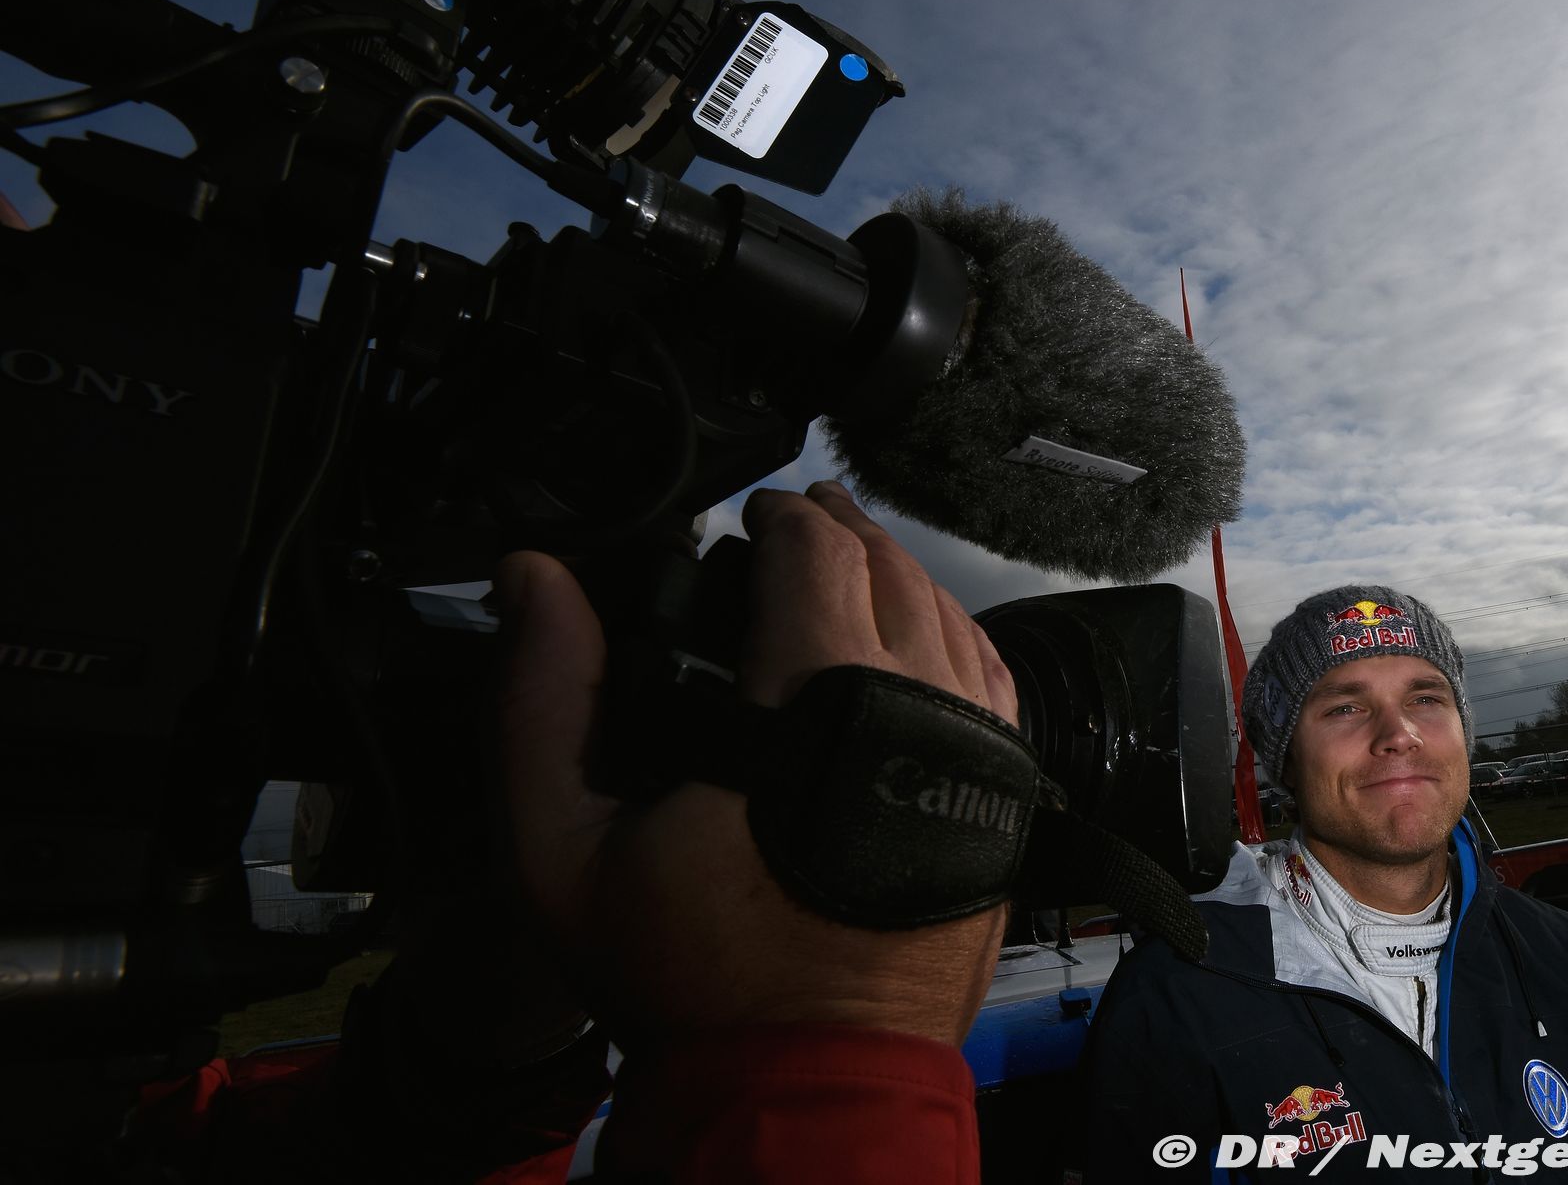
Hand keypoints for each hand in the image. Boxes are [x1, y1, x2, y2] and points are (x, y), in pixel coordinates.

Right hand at [494, 481, 1013, 1049]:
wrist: (807, 1082)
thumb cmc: (688, 975)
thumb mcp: (563, 848)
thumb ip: (543, 701)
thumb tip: (532, 580)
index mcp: (816, 697)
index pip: (816, 550)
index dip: (780, 517)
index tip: (749, 518)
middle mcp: (918, 706)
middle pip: (891, 567)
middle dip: (839, 533)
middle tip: (795, 526)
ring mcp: (977, 753)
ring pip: (950, 615)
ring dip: (896, 577)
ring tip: (847, 567)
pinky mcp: (1004, 800)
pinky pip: (994, 678)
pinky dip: (953, 636)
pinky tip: (919, 634)